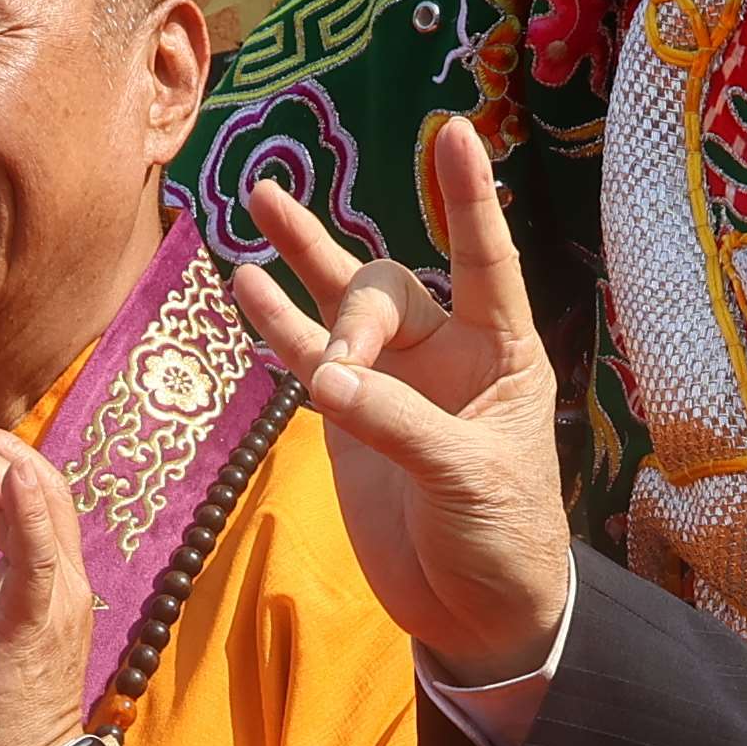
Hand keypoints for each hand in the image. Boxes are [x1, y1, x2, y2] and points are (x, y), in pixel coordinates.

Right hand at [226, 115, 575, 689]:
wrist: (477, 611)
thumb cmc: (503, 537)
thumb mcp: (467, 477)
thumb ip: (397, 424)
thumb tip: (324, 380)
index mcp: (502, 353)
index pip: (486, 258)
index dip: (467, 200)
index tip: (455, 134)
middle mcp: (445, 353)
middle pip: (388, 289)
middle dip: (353, 318)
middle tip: (336, 379)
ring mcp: (390, 382)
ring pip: (341, 301)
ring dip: (303, 254)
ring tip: (262, 196)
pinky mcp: (348, 419)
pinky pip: (304, 356)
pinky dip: (275, 323)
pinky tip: (243, 281)